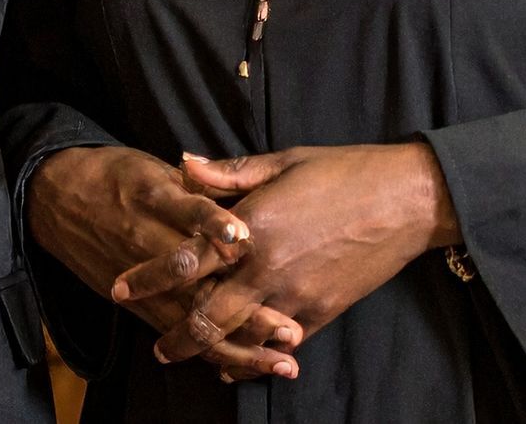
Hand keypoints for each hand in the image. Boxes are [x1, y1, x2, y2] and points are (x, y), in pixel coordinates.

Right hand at [27, 146, 301, 380]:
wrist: (56, 197)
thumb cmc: (118, 176)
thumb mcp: (156, 168)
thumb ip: (199, 184)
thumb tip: (241, 193)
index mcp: (157, 199)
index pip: (192, 217)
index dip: (219, 231)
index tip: (249, 245)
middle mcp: (149, 243)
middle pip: (199, 282)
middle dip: (245, 311)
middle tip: (290, 330)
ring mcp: (142, 280)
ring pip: (191, 319)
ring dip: (236, 344)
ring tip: (278, 362)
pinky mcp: (135, 303)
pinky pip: (173, 330)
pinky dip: (205, 352)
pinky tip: (241, 368)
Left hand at [124, 142, 458, 365]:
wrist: (404, 199)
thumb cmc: (341, 170)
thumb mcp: (281, 162)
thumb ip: (227, 172)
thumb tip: (181, 163)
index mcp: (252, 226)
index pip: (185, 260)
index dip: (149, 278)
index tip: (121, 288)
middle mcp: (267, 268)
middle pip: (206, 316)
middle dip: (174, 334)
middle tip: (154, 344)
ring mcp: (295, 296)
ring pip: (240, 338)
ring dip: (209, 351)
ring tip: (185, 356)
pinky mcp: (321, 313)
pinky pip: (278, 345)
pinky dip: (253, 357)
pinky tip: (237, 363)